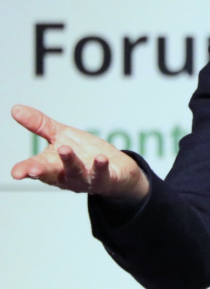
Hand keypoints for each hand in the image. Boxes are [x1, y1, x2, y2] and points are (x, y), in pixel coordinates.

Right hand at [9, 105, 148, 199]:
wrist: (116, 168)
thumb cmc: (84, 152)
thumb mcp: (61, 135)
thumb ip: (40, 125)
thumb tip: (15, 109)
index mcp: (52, 166)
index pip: (36, 168)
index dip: (25, 170)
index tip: (16, 173)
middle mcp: (66, 176)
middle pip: (52, 174)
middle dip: (42, 172)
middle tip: (33, 169)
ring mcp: (86, 180)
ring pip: (76, 173)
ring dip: (70, 163)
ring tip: (65, 149)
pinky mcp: (106, 179)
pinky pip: (102, 176)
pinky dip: (100, 168)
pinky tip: (101, 158)